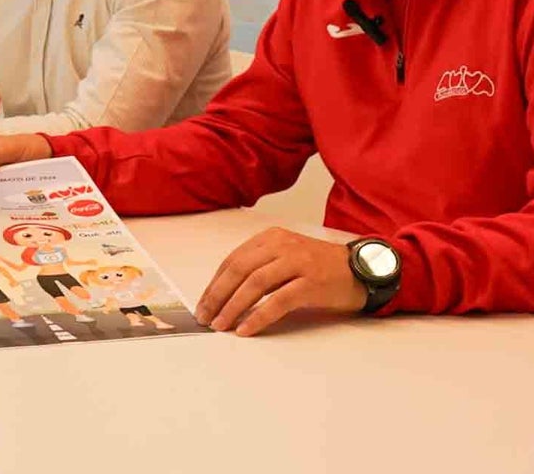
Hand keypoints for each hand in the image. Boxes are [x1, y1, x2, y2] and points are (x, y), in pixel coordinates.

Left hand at [194, 227, 366, 336]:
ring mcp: (298, 263)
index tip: (203, 303)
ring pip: (255, 284)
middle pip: (239, 270)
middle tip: (205, 316)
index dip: (214, 283)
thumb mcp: (286, 257)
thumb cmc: (321, 268)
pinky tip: (246, 328)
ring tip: (221, 325)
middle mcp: (282, 246)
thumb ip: (260, 267)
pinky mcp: (312, 283)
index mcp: (271, 238)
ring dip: (233, 306)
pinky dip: (258, 316)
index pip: (233, 260)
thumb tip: (225, 294)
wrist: (363, 270)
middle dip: (217, 295)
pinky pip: (278, 301)